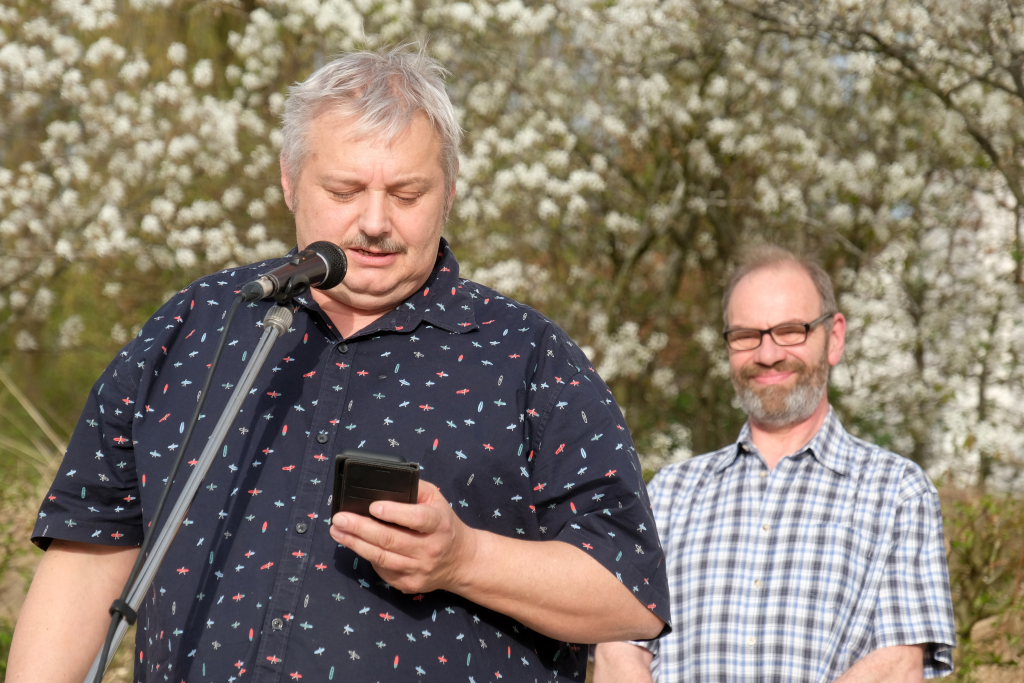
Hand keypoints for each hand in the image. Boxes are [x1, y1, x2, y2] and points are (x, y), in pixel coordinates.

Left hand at [329, 479, 477, 593]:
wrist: (461, 560)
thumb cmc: (443, 523)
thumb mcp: (437, 500)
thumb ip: (415, 488)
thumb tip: (384, 482)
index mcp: (439, 524)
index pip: (417, 519)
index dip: (394, 513)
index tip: (372, 507)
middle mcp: (430, 549)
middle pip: (391, 540)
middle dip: (361, 528)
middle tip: (339, 518)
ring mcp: (420, 570)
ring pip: (382, 558)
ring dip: (355, 544)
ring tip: (337, 531)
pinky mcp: (410, 584)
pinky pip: (383, 571)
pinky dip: (366, 556)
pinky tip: (354, 544)